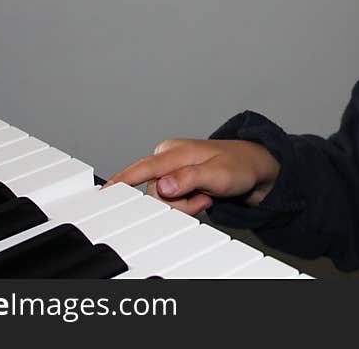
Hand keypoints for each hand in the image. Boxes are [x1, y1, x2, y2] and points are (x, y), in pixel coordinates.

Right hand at [104, 138, 280, 215]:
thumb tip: (163, 185)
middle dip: (177, 204)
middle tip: (202, 197)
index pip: (143, 168)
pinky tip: (203, 196)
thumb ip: (189, 178)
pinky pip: (171, 201)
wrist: (254, 167)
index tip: (104, 192)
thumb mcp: (218, 174)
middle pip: (154, 193)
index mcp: (174, 152)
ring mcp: (171, 169)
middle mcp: (168, 157)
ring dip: (184, 205)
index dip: (122, 181)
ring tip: (206, 194)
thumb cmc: (239, 166)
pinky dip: (187, 204)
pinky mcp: (175, 179)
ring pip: (162, 200)